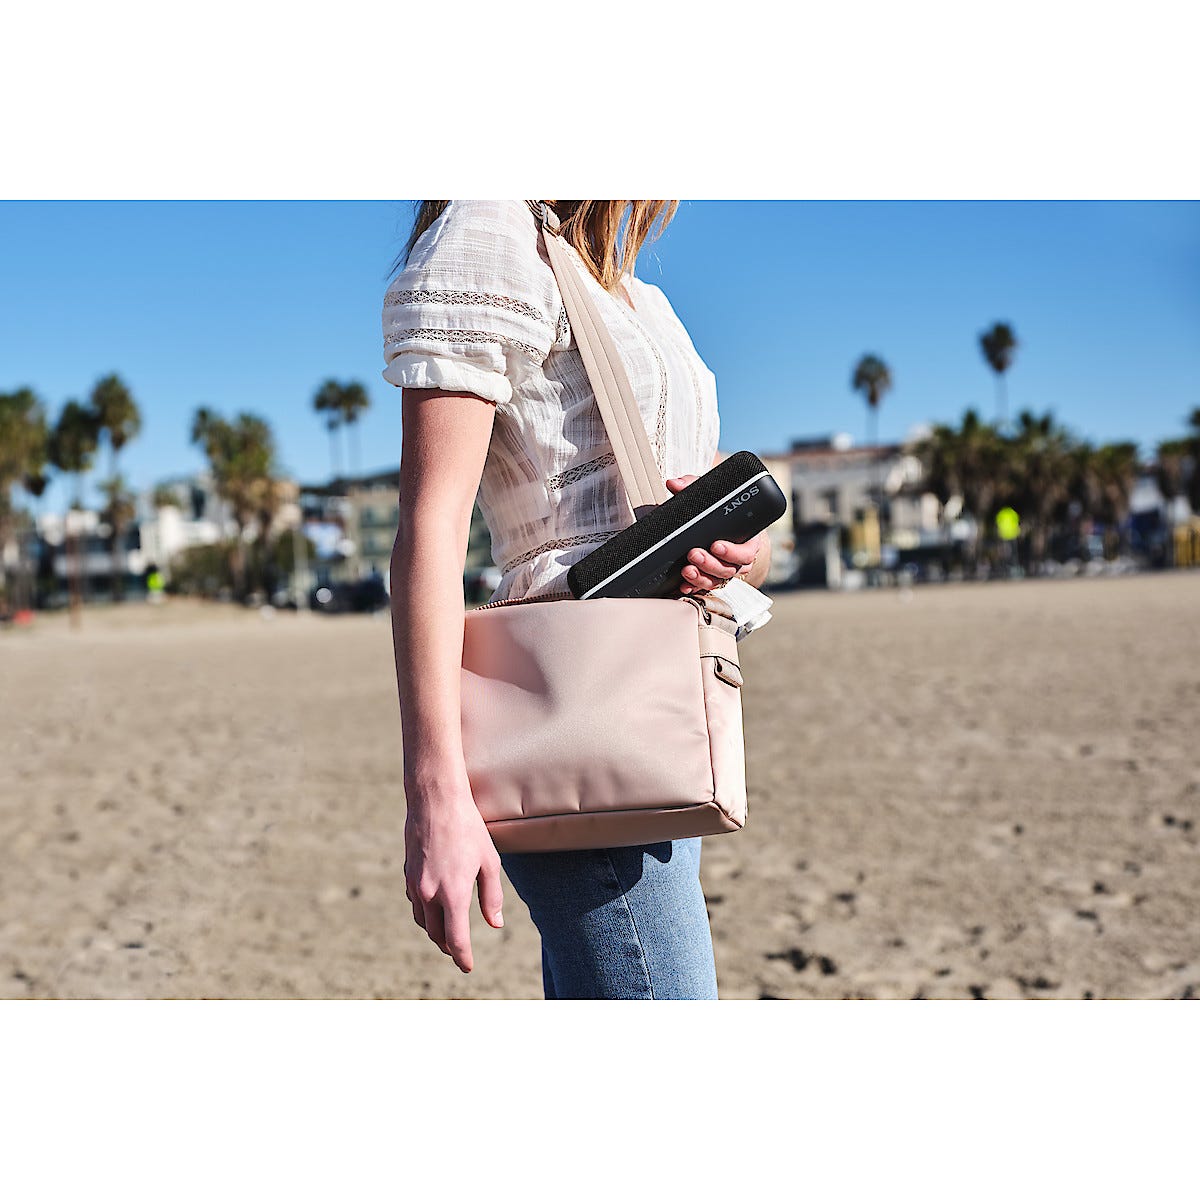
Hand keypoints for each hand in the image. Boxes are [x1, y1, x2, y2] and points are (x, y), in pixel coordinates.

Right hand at [403, 776, 503, 973]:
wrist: (435, 801)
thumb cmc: (468, 829)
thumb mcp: (489, 862)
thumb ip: (492, 896)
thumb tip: (496, 924)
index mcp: (453, 894)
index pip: (456, 940)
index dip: (463, 958)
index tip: (468, 967)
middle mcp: (430, 894)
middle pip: (436, 935)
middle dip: (448, 947)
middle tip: (458, 952)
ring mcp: (415, 884)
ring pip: (422, 921)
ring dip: (434, 931)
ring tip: (447, 933)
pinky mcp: (408, 873)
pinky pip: (415, 903)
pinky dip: (424, 913)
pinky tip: (434, 907)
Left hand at [665, 474, 765, 594]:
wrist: (719, 522)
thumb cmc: (720, 508)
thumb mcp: (711, 495)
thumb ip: (693, 486)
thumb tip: (673, 483)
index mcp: (747, 539)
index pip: (746, 551)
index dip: (732, 551)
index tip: (715, 545)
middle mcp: (739, 558)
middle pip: (730, 568)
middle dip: (710, 563)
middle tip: (693, 554)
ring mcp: (725, 570)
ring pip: (718, 580)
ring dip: (701, 577)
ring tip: (686, 570)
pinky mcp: (712, 577)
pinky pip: (705, 587)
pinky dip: (694, 587)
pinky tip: (683, 585)